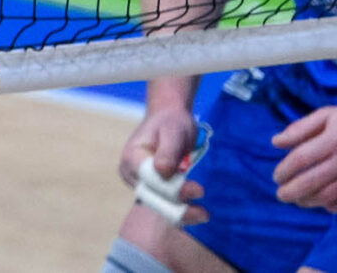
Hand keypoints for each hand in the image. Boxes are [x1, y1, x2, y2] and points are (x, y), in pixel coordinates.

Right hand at [118, 101, 206, 222]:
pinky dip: (180, 209)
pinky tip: (197, 212)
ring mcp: (140, 183)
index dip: (173, 188)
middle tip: (204, 213)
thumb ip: (167, 151)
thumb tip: (162, 171)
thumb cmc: (171, 123)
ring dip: (181, 212)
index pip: (151, 180)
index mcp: (132, 158)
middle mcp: (131, 174)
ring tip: (204, 215)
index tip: (199, 190)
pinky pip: (165, 204)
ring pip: (159, 205)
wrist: (169, 121)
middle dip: (178, 207)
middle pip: (153, 197)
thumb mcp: (173, 132)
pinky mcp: (152, 189)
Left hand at [273, 98, 336, 212]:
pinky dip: (334, 207)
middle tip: (281, 195)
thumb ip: (300, 128)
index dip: (284, 170)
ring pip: (329, 196)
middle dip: (291, 192)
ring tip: (298, 200)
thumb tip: (275, 142)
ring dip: (309, 201)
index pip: (301, 159)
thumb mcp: (328, 115)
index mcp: (333, 140)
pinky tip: (324, 204)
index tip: (276, 177)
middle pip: (312, 182)